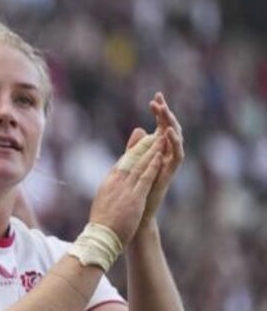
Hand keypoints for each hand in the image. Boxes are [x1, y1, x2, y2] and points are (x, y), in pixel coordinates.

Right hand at [87, 124, 168, 244]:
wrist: (100, 238)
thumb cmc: (102, 224)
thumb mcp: (104, 202)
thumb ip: (111, 189)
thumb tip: (113, 181)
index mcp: (109, 184)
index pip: (122, 163)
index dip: (134, 151)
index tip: (142, 141)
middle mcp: (116, 183)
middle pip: (131, 160)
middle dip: (143, 146)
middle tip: (154, 133)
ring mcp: (124, 190)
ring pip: (139, 166)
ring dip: (150, 151)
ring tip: (159, 138)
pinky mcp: (134, 198)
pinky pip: (145, 179)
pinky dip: (152, 166)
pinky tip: (159, 157)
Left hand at [140, 93, 183, 223]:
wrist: (136, 214)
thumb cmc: (136, 190)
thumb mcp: (133, 163)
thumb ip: (136, 146)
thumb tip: (139, 128)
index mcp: (157, 151)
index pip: (161, 126)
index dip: (160, 112)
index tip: (155, 96)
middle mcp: (166, 155)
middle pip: (170, 129)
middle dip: (165, 114)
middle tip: (158, 100)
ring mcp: (169, 164)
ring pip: (176, 140)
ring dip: (170, 125)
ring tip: (164, 112)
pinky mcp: (170, 173)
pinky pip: (177, 156)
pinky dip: (174, 143)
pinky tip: (168, 132)